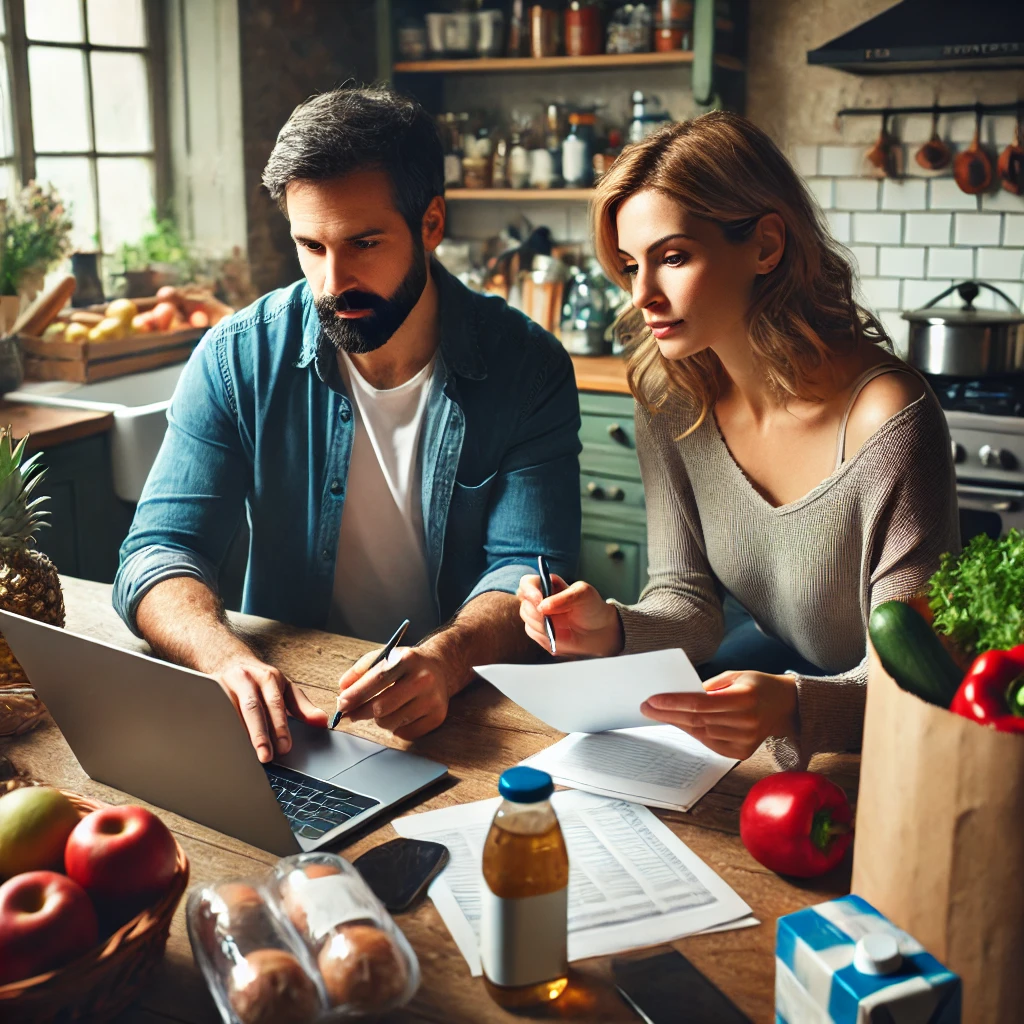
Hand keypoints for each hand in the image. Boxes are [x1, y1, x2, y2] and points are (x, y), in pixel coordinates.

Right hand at [213, 657, 328, 762]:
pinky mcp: (209, 691)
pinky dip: (222, 728)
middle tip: (267, 756)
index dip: (280, 726)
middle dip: (260, 734)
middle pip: (253, 708)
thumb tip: (322, 721)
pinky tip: (226, 743)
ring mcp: (226, 684)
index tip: (286, 747)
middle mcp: (247, 679)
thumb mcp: (285, 688)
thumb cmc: (261, 679)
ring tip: (248, 755)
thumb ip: (303, 706)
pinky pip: (216, 712)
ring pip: (232, 711)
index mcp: (268, 677)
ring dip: (240, 734)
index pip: (275, 704)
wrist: (230, 660)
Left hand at [336, 643, 450, 739]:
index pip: (377, 679)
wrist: (441, 667)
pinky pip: (404, 733)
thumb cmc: (407, 664)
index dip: (356, 694)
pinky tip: (399, 715)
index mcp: (408, 659)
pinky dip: (395, 728)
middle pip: (381, 706)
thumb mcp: (385, 657)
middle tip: (351, 714)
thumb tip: (343, 689)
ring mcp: (432, 699)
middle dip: (361, 712)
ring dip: (379, 720)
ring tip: (382, 710)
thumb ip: (361, 670)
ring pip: (390, 722)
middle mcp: (423, 679)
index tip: (341, 704)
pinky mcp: (437, 716)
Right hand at [517, 574, 623, 656]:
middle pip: (525, 605)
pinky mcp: (539, 632)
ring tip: (563, 627)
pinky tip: (560, 635)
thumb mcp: (583, 594)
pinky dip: (546, 636)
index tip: (539, 601)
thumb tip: (542, 606)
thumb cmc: (591, 606)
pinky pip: (535, 635)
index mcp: (547, 585)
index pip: (527, 584)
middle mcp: (538, 600)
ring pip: (528, 622)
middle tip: (552, 620)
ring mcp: (537, 617)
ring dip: (543, 627)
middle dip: (537, 614)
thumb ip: (564, 597)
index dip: (529, 591)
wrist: (598, 630)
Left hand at [640, 671, 797, 759]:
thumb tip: (681, 694)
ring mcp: (745, 740)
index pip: (701, 703)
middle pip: (697, 720)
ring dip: (678, 723)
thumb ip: (709, 685)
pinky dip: (694, 733)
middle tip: (647, 707)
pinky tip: (681, 724)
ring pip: (701, 733)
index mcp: (745, 698)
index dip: (674, 703)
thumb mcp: (736, 675)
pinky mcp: (742, 752)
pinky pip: (710, 743)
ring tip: (659, 714)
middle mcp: (746, 722)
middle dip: (668, 714)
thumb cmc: (758, 685)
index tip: (652, 700)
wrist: (786, 706)